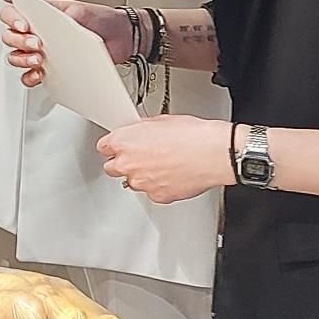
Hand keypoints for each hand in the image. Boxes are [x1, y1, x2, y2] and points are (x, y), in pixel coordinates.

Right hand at [0, 0, 132, 83]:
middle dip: (18, 41)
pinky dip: (29, 77)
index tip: (24, 26)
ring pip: (15, 56)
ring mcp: (43, 51)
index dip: (12, 19)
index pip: (12, 12)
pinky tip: (39, 74)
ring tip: (38, 60)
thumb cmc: (103, 19)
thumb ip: (62, 15)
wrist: (124, 37)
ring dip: (22, 59)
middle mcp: (37, 32)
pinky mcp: (50, 69)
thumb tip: (48, 21)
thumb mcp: (82, 10)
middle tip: (36, 44)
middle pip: (9, 36)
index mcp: (41, 13)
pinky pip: (29, 76)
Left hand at [95, 115, 233, 203]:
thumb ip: (140, 131)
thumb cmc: (192, 135)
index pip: (103, 147)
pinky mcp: (157, 196)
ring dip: (142, 175)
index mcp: (124, 142)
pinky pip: (151, 192)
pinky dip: (159, 186)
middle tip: (140, 157)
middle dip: (124, 163)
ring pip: (132, 182)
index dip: (113, 147)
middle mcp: (128, 164)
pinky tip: (171, 176)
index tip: (118, 148)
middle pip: (112, 168)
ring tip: (161, 166)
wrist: (214, 153)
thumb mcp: (159, 121)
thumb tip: (138, 134)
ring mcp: (142, 182)